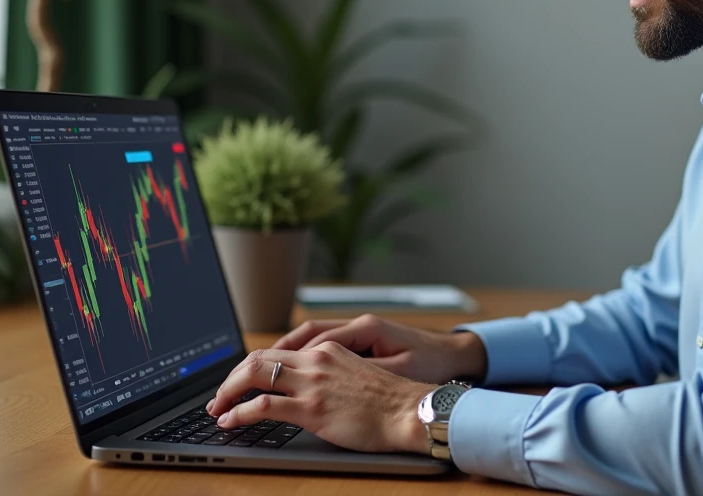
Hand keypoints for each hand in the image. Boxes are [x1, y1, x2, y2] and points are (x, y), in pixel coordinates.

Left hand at [206, 343, 433, 453]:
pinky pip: (263, 405)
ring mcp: (313, 383)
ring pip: (254, 375)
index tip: (239, 381)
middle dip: (232, 377)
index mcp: (328, 350)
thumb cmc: (391, 401)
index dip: (251, 366)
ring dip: (228, 392)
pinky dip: (239, 412)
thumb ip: (332, 374)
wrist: (410, 412)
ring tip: (218, 409)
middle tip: (219, 396)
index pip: (277, 350)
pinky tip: (231, 421)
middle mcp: (316, 360)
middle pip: (259, 358)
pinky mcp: (312, 408)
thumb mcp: (358, 374)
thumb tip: (311, 388)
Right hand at [273, 313, 486, 384]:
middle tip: (248, 373)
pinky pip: (325, 345)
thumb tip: (328, 377)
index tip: (263, 375)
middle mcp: (358, 324)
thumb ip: (362, 372)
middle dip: (276, 353)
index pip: (316, 339)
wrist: (454, 358)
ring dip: (286, 354)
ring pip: (312, 338)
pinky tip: (290, 373)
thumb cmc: (430, 365)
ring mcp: (359, 331)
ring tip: (258, 373)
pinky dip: (304, 356)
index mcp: (366, 327)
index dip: (288, 358)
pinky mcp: (362, 341)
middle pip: (306, 334)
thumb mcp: (397, 371)